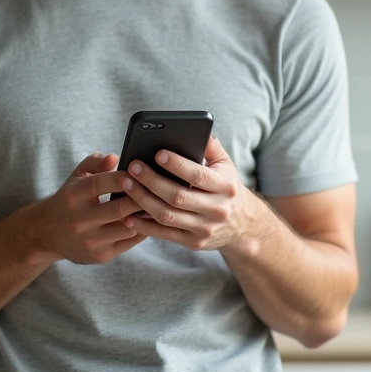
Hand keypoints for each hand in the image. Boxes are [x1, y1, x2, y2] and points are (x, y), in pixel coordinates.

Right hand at [35, 153, 146, 264]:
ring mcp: (90, 241)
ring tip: (157, 204)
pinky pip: (129, 242)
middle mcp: (80, 220)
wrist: (46, 234)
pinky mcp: (100, 256)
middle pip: (118, 208)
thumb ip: (94, 162)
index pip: (101, 184)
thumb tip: (115, 158)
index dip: (123, 177)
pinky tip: (148, 219)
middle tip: (157, 188)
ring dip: (144, 216)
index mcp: (73, 196)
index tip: (140, 171)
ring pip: (127, 227)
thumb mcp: (76, 177)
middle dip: (140, 198)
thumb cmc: (68, 200)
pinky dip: (142, 230)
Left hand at [120, 135, 262, 251]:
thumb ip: (211, 147)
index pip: (198, 175)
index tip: (157, 153)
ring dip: (143, 201)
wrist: (244, 225)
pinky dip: (144, 226)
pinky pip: (165, 234)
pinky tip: (127, 215)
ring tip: (126, 185)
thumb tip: (195, 129)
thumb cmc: (227, 188)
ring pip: (167, 215)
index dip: (177, 165)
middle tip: (132, 167)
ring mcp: (205, 228)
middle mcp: (217, 209)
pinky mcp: (194, 242)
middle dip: (151, 181)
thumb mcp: (226, 165)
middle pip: (178, 196)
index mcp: (225, 187)